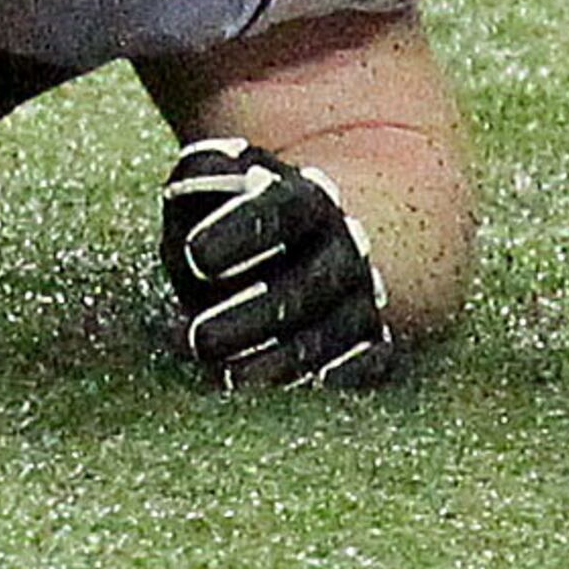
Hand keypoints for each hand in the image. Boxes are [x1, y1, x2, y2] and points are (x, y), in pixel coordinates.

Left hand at [157, 137, 403, 390]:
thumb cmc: (226, 209)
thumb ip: (194, 187)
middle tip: (201, 339)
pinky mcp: (373, 334)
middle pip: (310, 280)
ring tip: (231, 375)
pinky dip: (352, 372)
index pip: (279, 209)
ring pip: (340, 325)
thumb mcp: (203, 183)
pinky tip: (311, 384)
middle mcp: (343, 241)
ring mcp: (362, 290)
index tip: (196, 255)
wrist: (277, 236)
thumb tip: (191, 218)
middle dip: (256, 314)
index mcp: (302, 196)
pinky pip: (378, 357)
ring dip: (288, 356)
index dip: (242, 231)